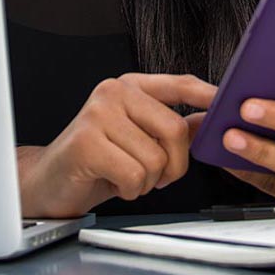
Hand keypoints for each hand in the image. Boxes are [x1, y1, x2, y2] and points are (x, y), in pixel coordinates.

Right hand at [18, 73, 216, 217]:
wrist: (48, 182)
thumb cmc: (96, 162)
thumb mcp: (140, 141)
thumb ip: (173, 128)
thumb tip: (210, 122)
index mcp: (131, 87)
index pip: (179, 84)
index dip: (208, 94)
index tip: (226, 103)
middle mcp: (114, 93)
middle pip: (175, 129)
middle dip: (174, 164)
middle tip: (156, 176)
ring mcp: (98, 115)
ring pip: (155, 158)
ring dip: (147, 181)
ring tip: (125, 176)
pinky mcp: (86, 142)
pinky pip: (134, 175)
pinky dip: (131, 190)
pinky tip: (114, 183)